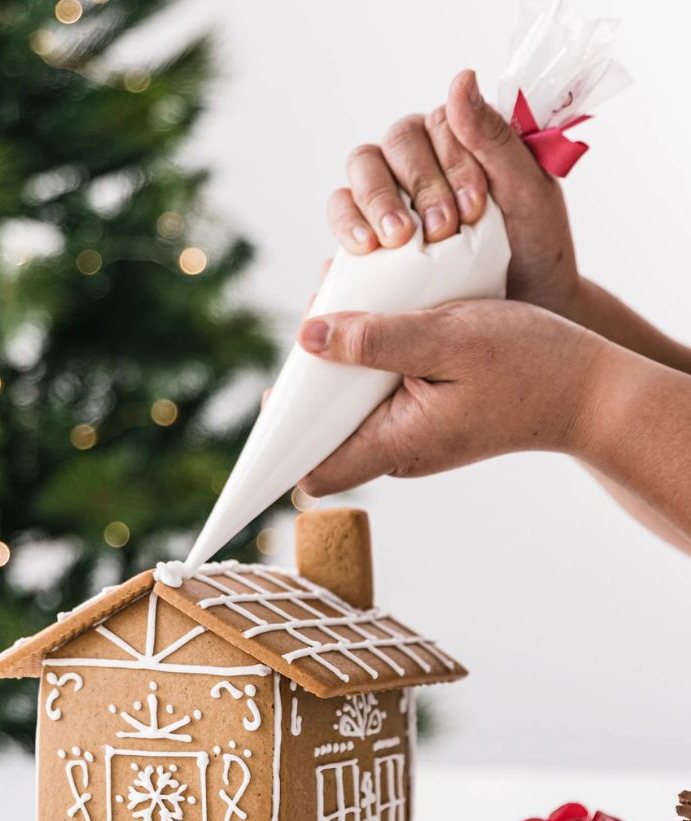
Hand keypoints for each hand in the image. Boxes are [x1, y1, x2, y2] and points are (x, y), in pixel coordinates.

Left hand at [296, 301, 608, 494]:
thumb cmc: (529, 363)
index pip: (315, 469)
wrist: (591, 388)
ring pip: (351, 406)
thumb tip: (307, 338)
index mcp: (396, 445)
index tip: (272, 399)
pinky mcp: (426, 416)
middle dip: (311, 379)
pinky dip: (369, 359)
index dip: (283, 440)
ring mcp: (412, 435)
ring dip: (341, 361)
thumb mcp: (448, 338)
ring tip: (349, 307)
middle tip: (319, 319)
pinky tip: (379, 320)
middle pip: (325, 430)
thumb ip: (375, 340)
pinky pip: (379, 393)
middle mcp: (397, 450)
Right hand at [328, 70, 579, 315]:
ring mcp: (382, 200)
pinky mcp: (362, 238)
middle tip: (437, 231)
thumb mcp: (528, 190)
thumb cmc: (531, 246)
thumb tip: (459, 79)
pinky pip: (339, 220)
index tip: (474, 209)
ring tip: (392, 242)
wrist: (523, 304)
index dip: (448, 166)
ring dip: (370, 206)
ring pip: (355, 180)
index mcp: (451, 140)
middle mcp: (410, 164)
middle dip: (409, 190)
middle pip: (385, 151)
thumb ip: (495, 136)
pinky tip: (363, 252)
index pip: (432, 129)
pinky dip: (346, 231)